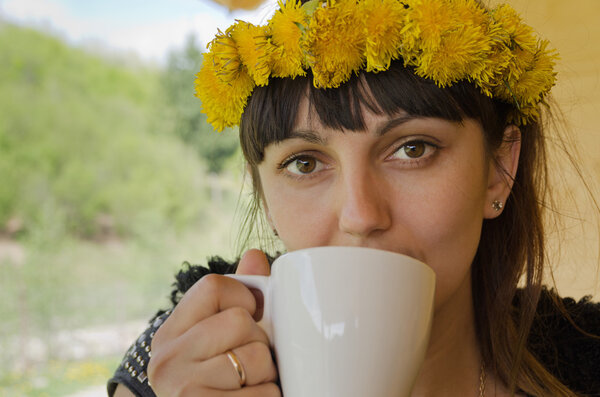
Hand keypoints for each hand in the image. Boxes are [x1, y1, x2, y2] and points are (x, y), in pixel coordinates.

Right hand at [147, 249, 279, 396]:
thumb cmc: (213, 382)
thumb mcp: (212, 340)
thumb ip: (235, 299)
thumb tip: (256, 254)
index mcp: (170, 334)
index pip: (213, 286)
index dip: (243, 298)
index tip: (248, 318)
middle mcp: (168, 361)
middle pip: (240, 321)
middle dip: (258, 342)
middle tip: (248, 362)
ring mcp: (184, 392)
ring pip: (256, 357)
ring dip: (267, 375)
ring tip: (250, 386)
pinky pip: (264, 395)